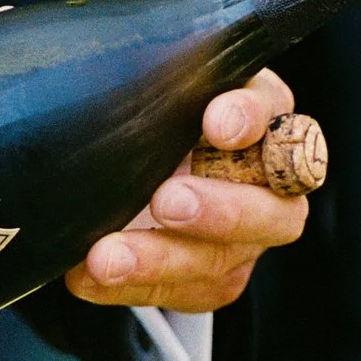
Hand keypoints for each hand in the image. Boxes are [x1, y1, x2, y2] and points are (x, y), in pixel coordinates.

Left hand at [64, 70, 310, 313]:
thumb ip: (154, 75)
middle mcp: (266, 186)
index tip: (216, 122)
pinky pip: (178, 294)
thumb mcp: (150, 84)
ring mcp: (243, 242)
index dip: (251, 117)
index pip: (275, 111)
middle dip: (221, 209)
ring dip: (161, 260)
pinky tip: (86, 275)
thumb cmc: (146, 115)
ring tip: (107, 256)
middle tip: (167, 201)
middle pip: (273, 210)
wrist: (119, 168)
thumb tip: (114, 65)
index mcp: (260, 118)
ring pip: (220, 260)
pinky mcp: (209, 281)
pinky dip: (129, 286)